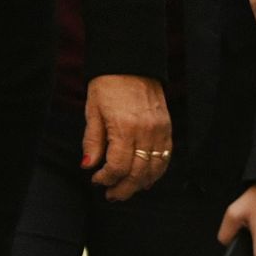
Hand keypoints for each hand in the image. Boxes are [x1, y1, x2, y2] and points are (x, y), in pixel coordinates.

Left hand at [79, 75, 172, 200]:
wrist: (132, 60)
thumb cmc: (108, 84)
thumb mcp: (93, 110)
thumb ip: (92, 141)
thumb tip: (88, 166)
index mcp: (124, 127)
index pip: (118, 166)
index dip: (106, 179)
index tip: (96, 180)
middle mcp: (145, 130)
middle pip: (138, 172)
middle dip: (123, 188)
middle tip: (111, 195)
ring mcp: (160, 129)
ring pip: (155, 168)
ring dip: (140, 183)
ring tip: (127, 189)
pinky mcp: (167, 126)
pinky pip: (166, 156)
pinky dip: (157, 170)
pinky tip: (145, 177)